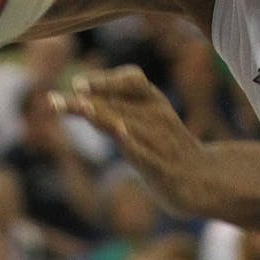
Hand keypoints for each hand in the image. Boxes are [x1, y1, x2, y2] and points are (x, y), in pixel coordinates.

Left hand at [55, 66, 208, 212]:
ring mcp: (162, 144)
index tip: (78, 86)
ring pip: (130, 126)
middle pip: (117, 105)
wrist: (206, 179)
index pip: (132, 80)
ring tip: (82, 108)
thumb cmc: (167, 145)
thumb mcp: (146, 120)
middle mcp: (158, 117)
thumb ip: (115, 106)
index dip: (105, 81)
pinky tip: (121, 134)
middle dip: (84, 103)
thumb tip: (77, 95)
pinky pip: (149, 155)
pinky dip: (135, 144)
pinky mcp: (165, 170)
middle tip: (53, 101)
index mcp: (155, 101)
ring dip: (105, 117)